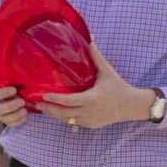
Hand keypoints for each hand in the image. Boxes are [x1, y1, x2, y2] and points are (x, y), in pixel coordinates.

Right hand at [0, 84, 26, 127]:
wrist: (10, 94)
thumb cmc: (10, 85)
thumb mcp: (11, 82)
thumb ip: (16, 84)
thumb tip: (27, 89)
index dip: (3, 93)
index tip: (14, 90)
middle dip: (11, 106)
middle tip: (22, 102)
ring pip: (3, 118)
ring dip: (15, 115)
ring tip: (25, 110)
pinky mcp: (4, 120)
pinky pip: (9, 124)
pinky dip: (18, 121)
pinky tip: (25, 117)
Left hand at [37, 43, 151, 128]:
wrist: (130, 106)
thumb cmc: (118, 87)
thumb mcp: (108, 72)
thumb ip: (97, 58)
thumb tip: (90, 41)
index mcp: (92, 98)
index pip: (68, 101)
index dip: (55, 99)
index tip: (44, 96)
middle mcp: (88, 112)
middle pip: (63, 113)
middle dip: (49, 110)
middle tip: (37, 104)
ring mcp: (88, 120)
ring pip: (66, 120)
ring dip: (54, 115)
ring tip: (43, 109)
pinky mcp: (89, 125)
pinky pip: (73, 122)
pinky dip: (64, 118)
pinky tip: (57, 113)